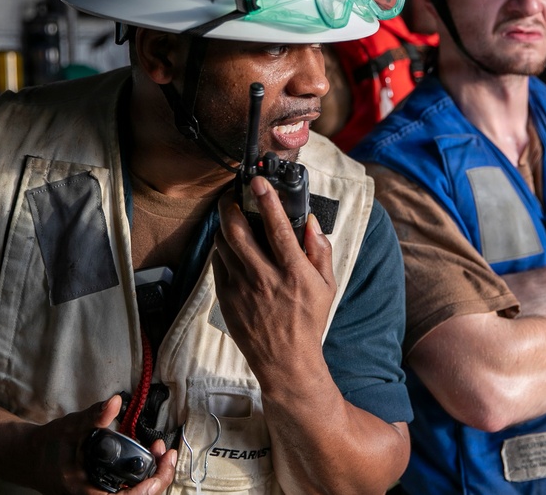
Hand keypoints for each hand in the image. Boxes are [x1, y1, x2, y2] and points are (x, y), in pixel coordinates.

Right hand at [24, 394, 176, 494]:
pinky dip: (143, 475)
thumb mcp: (70, 428)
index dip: (151, 484)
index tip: (164, 461)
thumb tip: (114, 402)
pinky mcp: (103, 491)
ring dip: (152, 475)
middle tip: (166, 452)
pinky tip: (148, 457)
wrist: (30, 458)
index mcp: (86, 492)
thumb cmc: (48, 445)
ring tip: (160, 452)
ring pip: (134, 494)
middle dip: (158, 476)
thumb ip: (94, 417)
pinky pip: (128, 490)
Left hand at [212, 176, 335, 375]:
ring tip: (230, 215)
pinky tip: (230, 244)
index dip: (267, 201)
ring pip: (223, 244)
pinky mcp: (227, 299)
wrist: (286, 362)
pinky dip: (222, 248)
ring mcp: (242, 290)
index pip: (277, 228)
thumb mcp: (327, 285)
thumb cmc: (309, 321)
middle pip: (238, 231)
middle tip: (233, 194)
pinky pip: (218, 263)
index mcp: (293, 273)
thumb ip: (320, 250)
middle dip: (231, 206)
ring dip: (224, 224)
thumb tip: (311, 222)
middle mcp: (265, 279)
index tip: (258, 182)